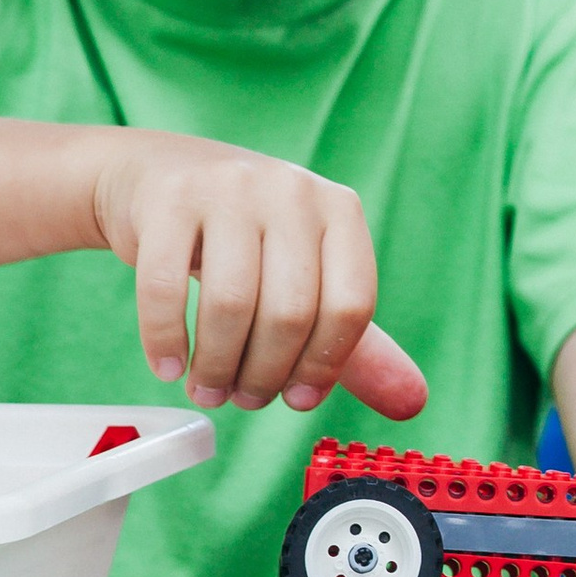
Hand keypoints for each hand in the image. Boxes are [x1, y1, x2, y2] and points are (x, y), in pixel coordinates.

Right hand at [91, 136, 428, 420]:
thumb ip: (355, 343)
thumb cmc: (246, 239)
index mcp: (339, 210)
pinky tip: (168, 365)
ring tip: (207, 389)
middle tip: (243, 400)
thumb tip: (413, 403)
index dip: (323, 366)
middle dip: (264, 375)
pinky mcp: (171, 199)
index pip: (351, 305)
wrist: (162, 173)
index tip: (296, 400)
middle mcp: (292, 191)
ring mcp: (230, 188)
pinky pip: (165, 287)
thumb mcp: (308, 277)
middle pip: (291, 312)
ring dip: (216, 367)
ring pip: (231, 304)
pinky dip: (165, 340)